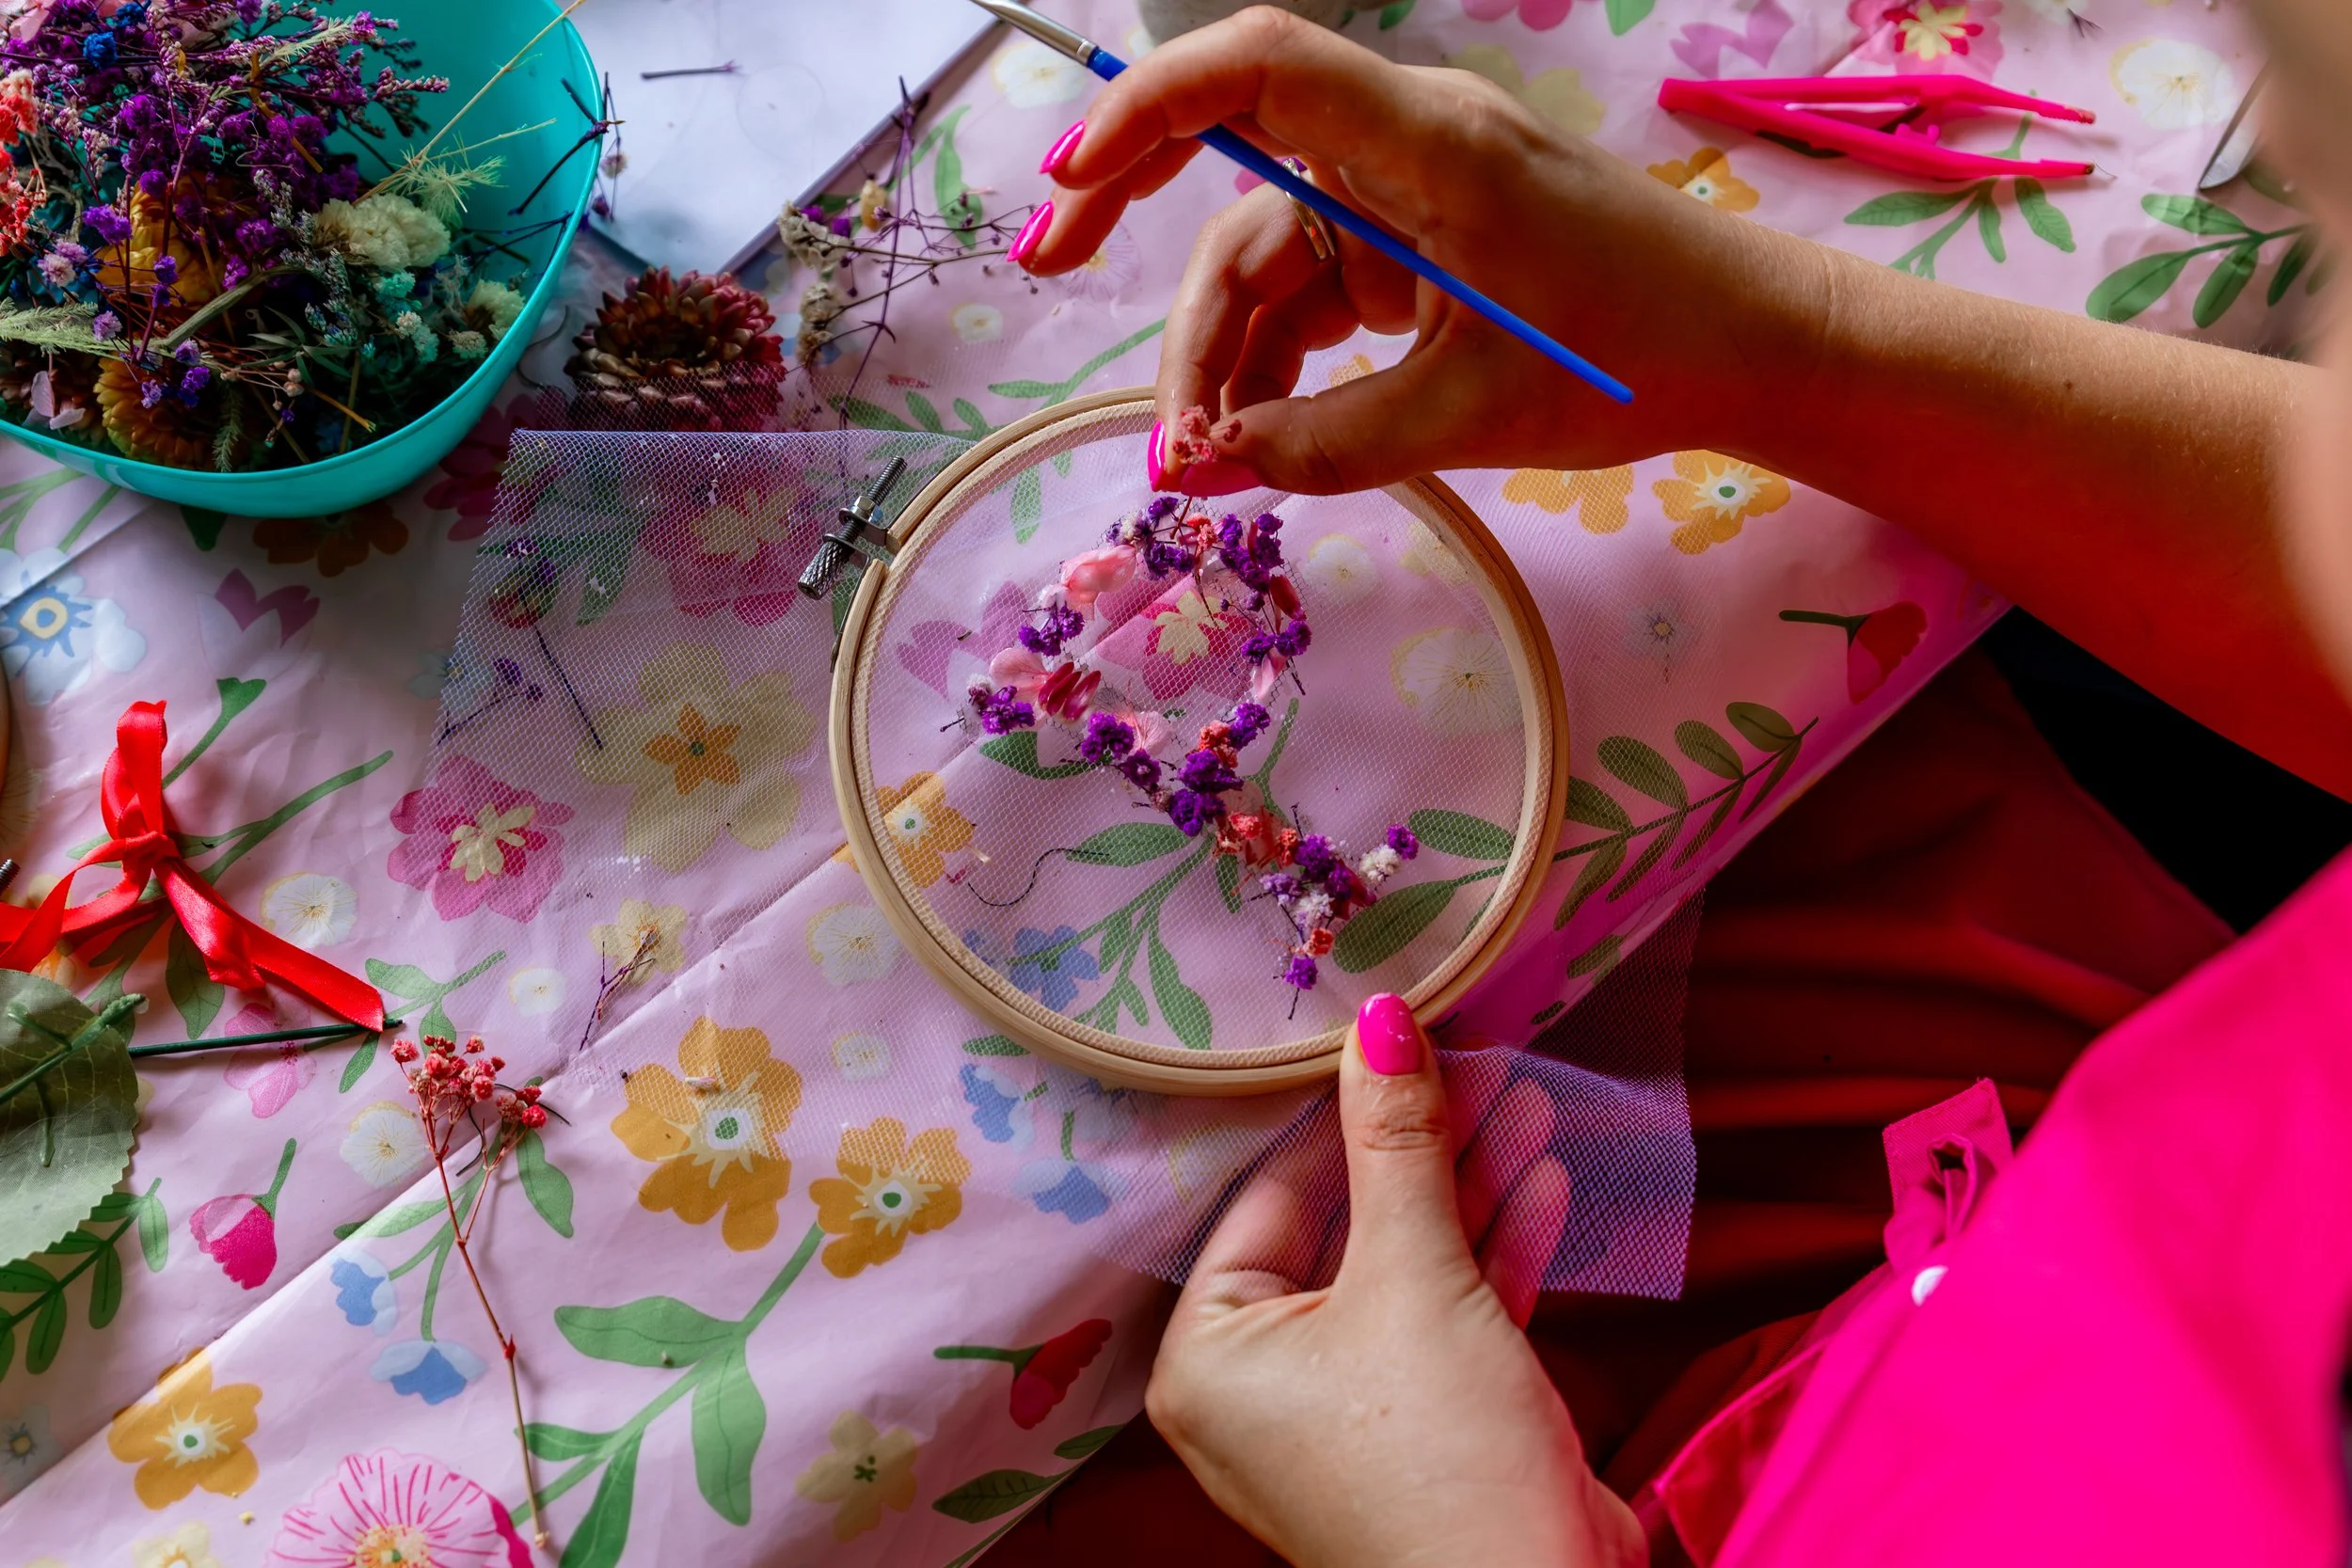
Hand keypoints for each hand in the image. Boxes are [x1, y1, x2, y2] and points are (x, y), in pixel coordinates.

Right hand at [1020, 6, 1825, 493]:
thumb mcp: (1466, 417)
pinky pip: (1314, 292)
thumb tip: (1193, 471)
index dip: (1150, 106)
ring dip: (1222, 355)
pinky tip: (1250, 433)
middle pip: (1235, 182)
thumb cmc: (1638, 355)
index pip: (1259, 69)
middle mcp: (1401, 149)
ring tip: (1197, 460)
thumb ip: (1320, 443)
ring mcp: (1408, 197)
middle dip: (1149, 248)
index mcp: (1425, 146)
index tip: (1073, 180)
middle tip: (1053, 275)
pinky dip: (1276, 360)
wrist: (1754, 347)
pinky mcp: (1418, 244)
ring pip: (1267, 258)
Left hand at [1146, 993, 1646, 1567]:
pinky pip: (1444, 1318)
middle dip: (1421, 1145)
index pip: (1269, 1197)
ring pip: (1403, 1267)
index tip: (1394, 1036)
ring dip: (1469, 1186)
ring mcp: (1345, 1409)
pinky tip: (1540, 1178)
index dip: (1338, 1110)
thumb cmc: (1440, 1453)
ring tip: (1524, 1095)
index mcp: (1210, 1354)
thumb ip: (1397, 1143)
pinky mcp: (1423, 1426)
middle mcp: (1260, 1384)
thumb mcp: (1414, 1277)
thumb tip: (1379, 1019)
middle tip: (1477, 1060)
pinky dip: (1490, 1254)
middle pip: (1343, 1226)